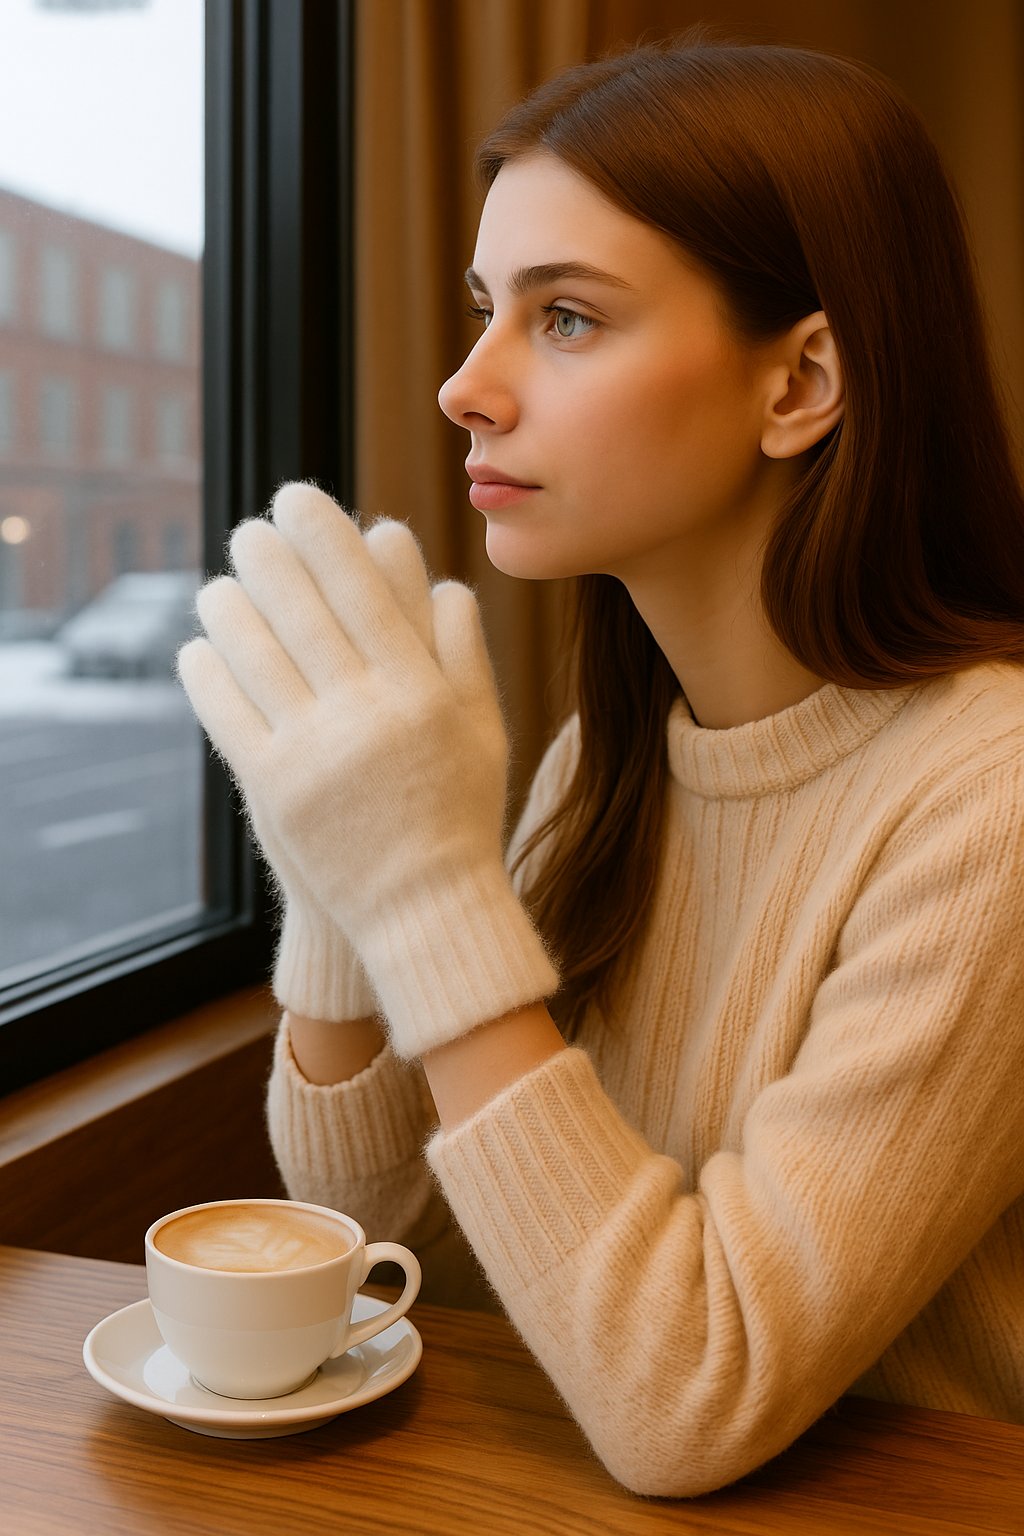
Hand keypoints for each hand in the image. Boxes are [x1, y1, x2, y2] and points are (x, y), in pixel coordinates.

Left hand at [182, 497, 433, 1025]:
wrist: (424, 909)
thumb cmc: (459, 814)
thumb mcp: (485, 732)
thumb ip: (466, 655)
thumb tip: (446, 580)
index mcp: (421, 692)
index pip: (364, 591)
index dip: (326, 537)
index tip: (300, 498)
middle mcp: (368, 714)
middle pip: (304, 611)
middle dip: (270, 556)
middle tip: (251, 526)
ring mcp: (317, 752)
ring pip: (256, 654)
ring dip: (229, 607)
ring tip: (219, 584)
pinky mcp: (274, 791)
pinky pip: (227, 714)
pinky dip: (207, 673)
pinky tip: (199, 648)